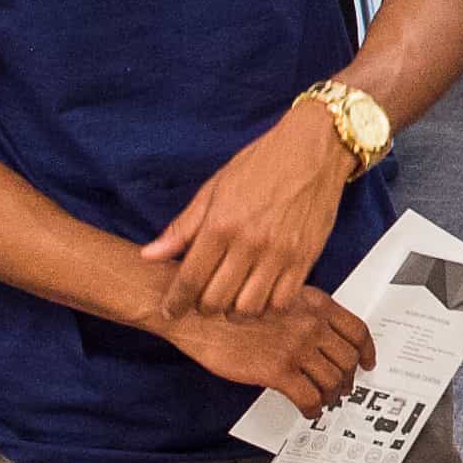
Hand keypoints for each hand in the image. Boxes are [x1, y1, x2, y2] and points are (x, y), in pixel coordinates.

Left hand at [144, 105, 353, 318]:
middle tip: (201, 301)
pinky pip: (281, 301)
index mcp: (221, 224)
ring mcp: (280, 254)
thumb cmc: (263, 164)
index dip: (176, 302)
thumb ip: (182, 228)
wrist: (313, 150)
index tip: (171, 310)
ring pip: (249, 308)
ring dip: (233, 312)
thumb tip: (149, 255)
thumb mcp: (213, 189)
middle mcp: (250, 243)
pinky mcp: (305, 259)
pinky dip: (266, 307)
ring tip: (229, 302)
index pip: (190, 278)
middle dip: (202, 307)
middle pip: (216, 299)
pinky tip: (258, 297)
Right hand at [168, 291, 372, 417]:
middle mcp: (311, 324)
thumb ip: (302, 312)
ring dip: (331, 396)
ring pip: (332, 380)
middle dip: (348, 378)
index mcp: (314, 303)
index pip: (357, 330)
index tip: (367, 362)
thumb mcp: (277, 293)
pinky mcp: (277, 370)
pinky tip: (307, 410)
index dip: (366, 351)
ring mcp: (296, 347)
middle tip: (342, 389)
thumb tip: (319, 335)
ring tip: (323, 402)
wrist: (197, 311)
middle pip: (348, 359)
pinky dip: (312, 408)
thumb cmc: (228, 302)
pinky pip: (309, 397)